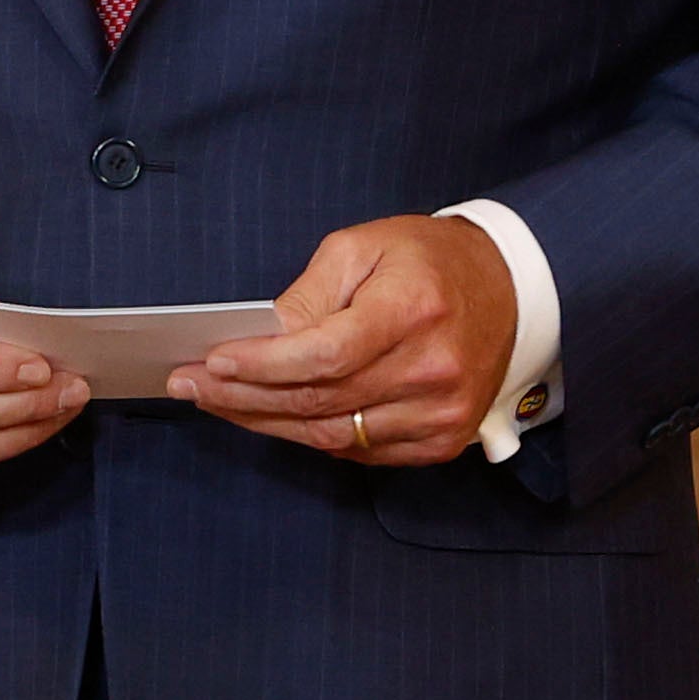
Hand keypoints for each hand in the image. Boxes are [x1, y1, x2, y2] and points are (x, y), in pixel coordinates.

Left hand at [171, 214, 513, 467]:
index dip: (261, 365)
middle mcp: (432, 370)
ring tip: (218, 402)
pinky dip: (311, 436)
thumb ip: (309, 296)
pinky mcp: (441, 440)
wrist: (509, 290)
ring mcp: (441, 413)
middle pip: (320, 400)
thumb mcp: (362, 248)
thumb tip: (259, 338)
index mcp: (413, 311)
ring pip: (333, 435)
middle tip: (189, 385)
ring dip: (266, 422)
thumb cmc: (429, 261)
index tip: (210, 361)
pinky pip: (360, 451)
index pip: (324, 355)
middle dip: (243, 396)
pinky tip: (272, 418)